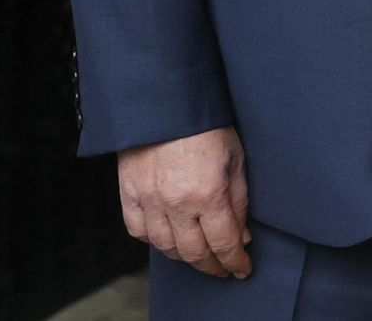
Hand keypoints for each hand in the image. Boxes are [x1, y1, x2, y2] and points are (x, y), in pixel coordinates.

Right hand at [118, 126, 251, 278]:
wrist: (167, 101)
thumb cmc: (207, 124)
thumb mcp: (236, 157)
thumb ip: (239, 199)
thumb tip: (242, 234)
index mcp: (208, 193)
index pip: (224, 242)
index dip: (235, 261)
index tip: (242, 269)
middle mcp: (176, 203)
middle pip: (194, 252)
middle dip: (212, 265)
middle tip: (223, 268)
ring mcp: (149, 200)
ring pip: (166, 247)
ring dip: (185, 257)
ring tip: (199, 256)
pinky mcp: (129, 193)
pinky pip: (138, 231)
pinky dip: (154, 240)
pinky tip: (167, 239)